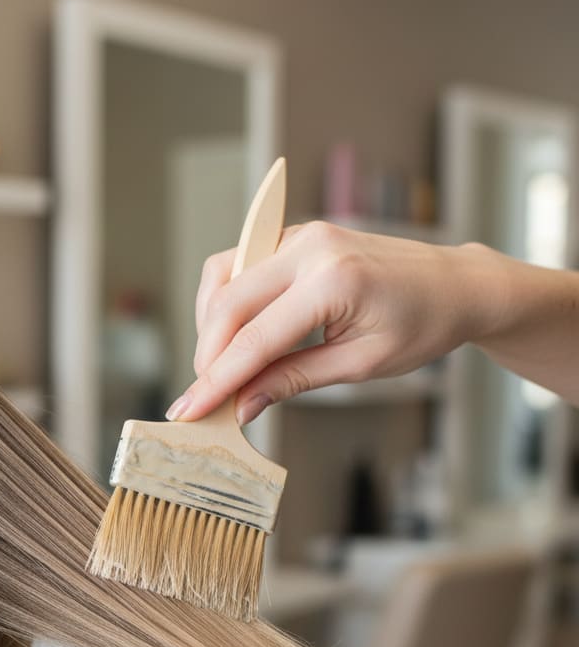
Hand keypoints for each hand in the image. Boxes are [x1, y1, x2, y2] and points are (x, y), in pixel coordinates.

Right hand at [168, 222, 500, 422]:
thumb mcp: (360, 365)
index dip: (217, 379)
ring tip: (220, 366)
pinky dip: (225, 301)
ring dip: (209, 325)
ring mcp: (300, 235)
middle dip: (206, 355)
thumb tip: (241, 405)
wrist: (456, 284)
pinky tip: (233, 333)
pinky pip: (239, 264)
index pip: (255, 338)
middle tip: (201, 397)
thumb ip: (293, 380)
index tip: (189, 411)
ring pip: (223, 277)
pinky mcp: (294, 236)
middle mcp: (310, 248)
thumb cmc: (422, 325)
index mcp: (334, 281)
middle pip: (227, 304)